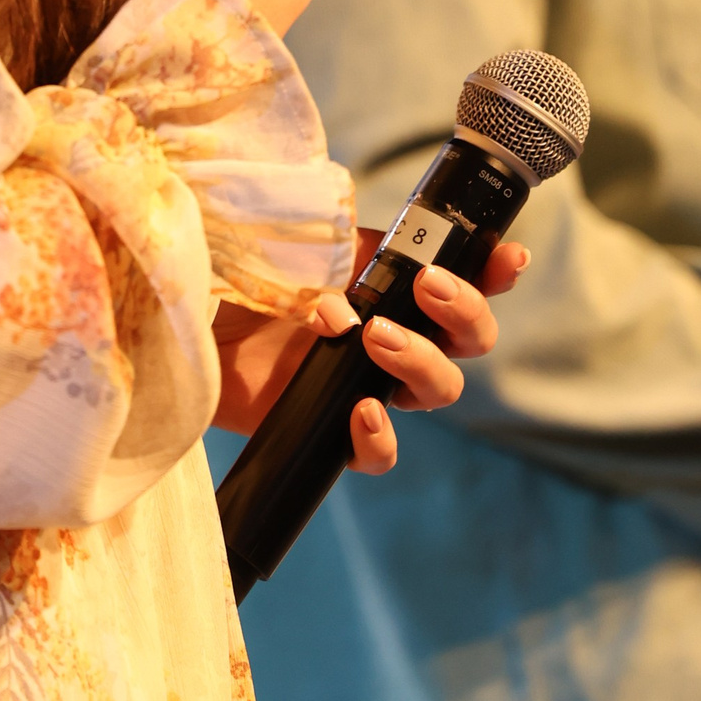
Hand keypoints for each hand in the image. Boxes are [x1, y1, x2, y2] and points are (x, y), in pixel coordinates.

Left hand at [212, 236, 527, 476]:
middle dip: (466, 311)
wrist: (192, 326)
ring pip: (439, 389)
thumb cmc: (247, 278)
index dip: (496, 270)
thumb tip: (355, 297)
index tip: (509, 257)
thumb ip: (339, 254)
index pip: (464, 277)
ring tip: (375, 338)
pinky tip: (361, 411)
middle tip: (429, 288)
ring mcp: (371, 384)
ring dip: (423, 360)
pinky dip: (380, 437)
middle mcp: (397, 334)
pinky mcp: (335, 429)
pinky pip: (379, 454)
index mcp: (395, 283)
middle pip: (471, 339)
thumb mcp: (298, 246)